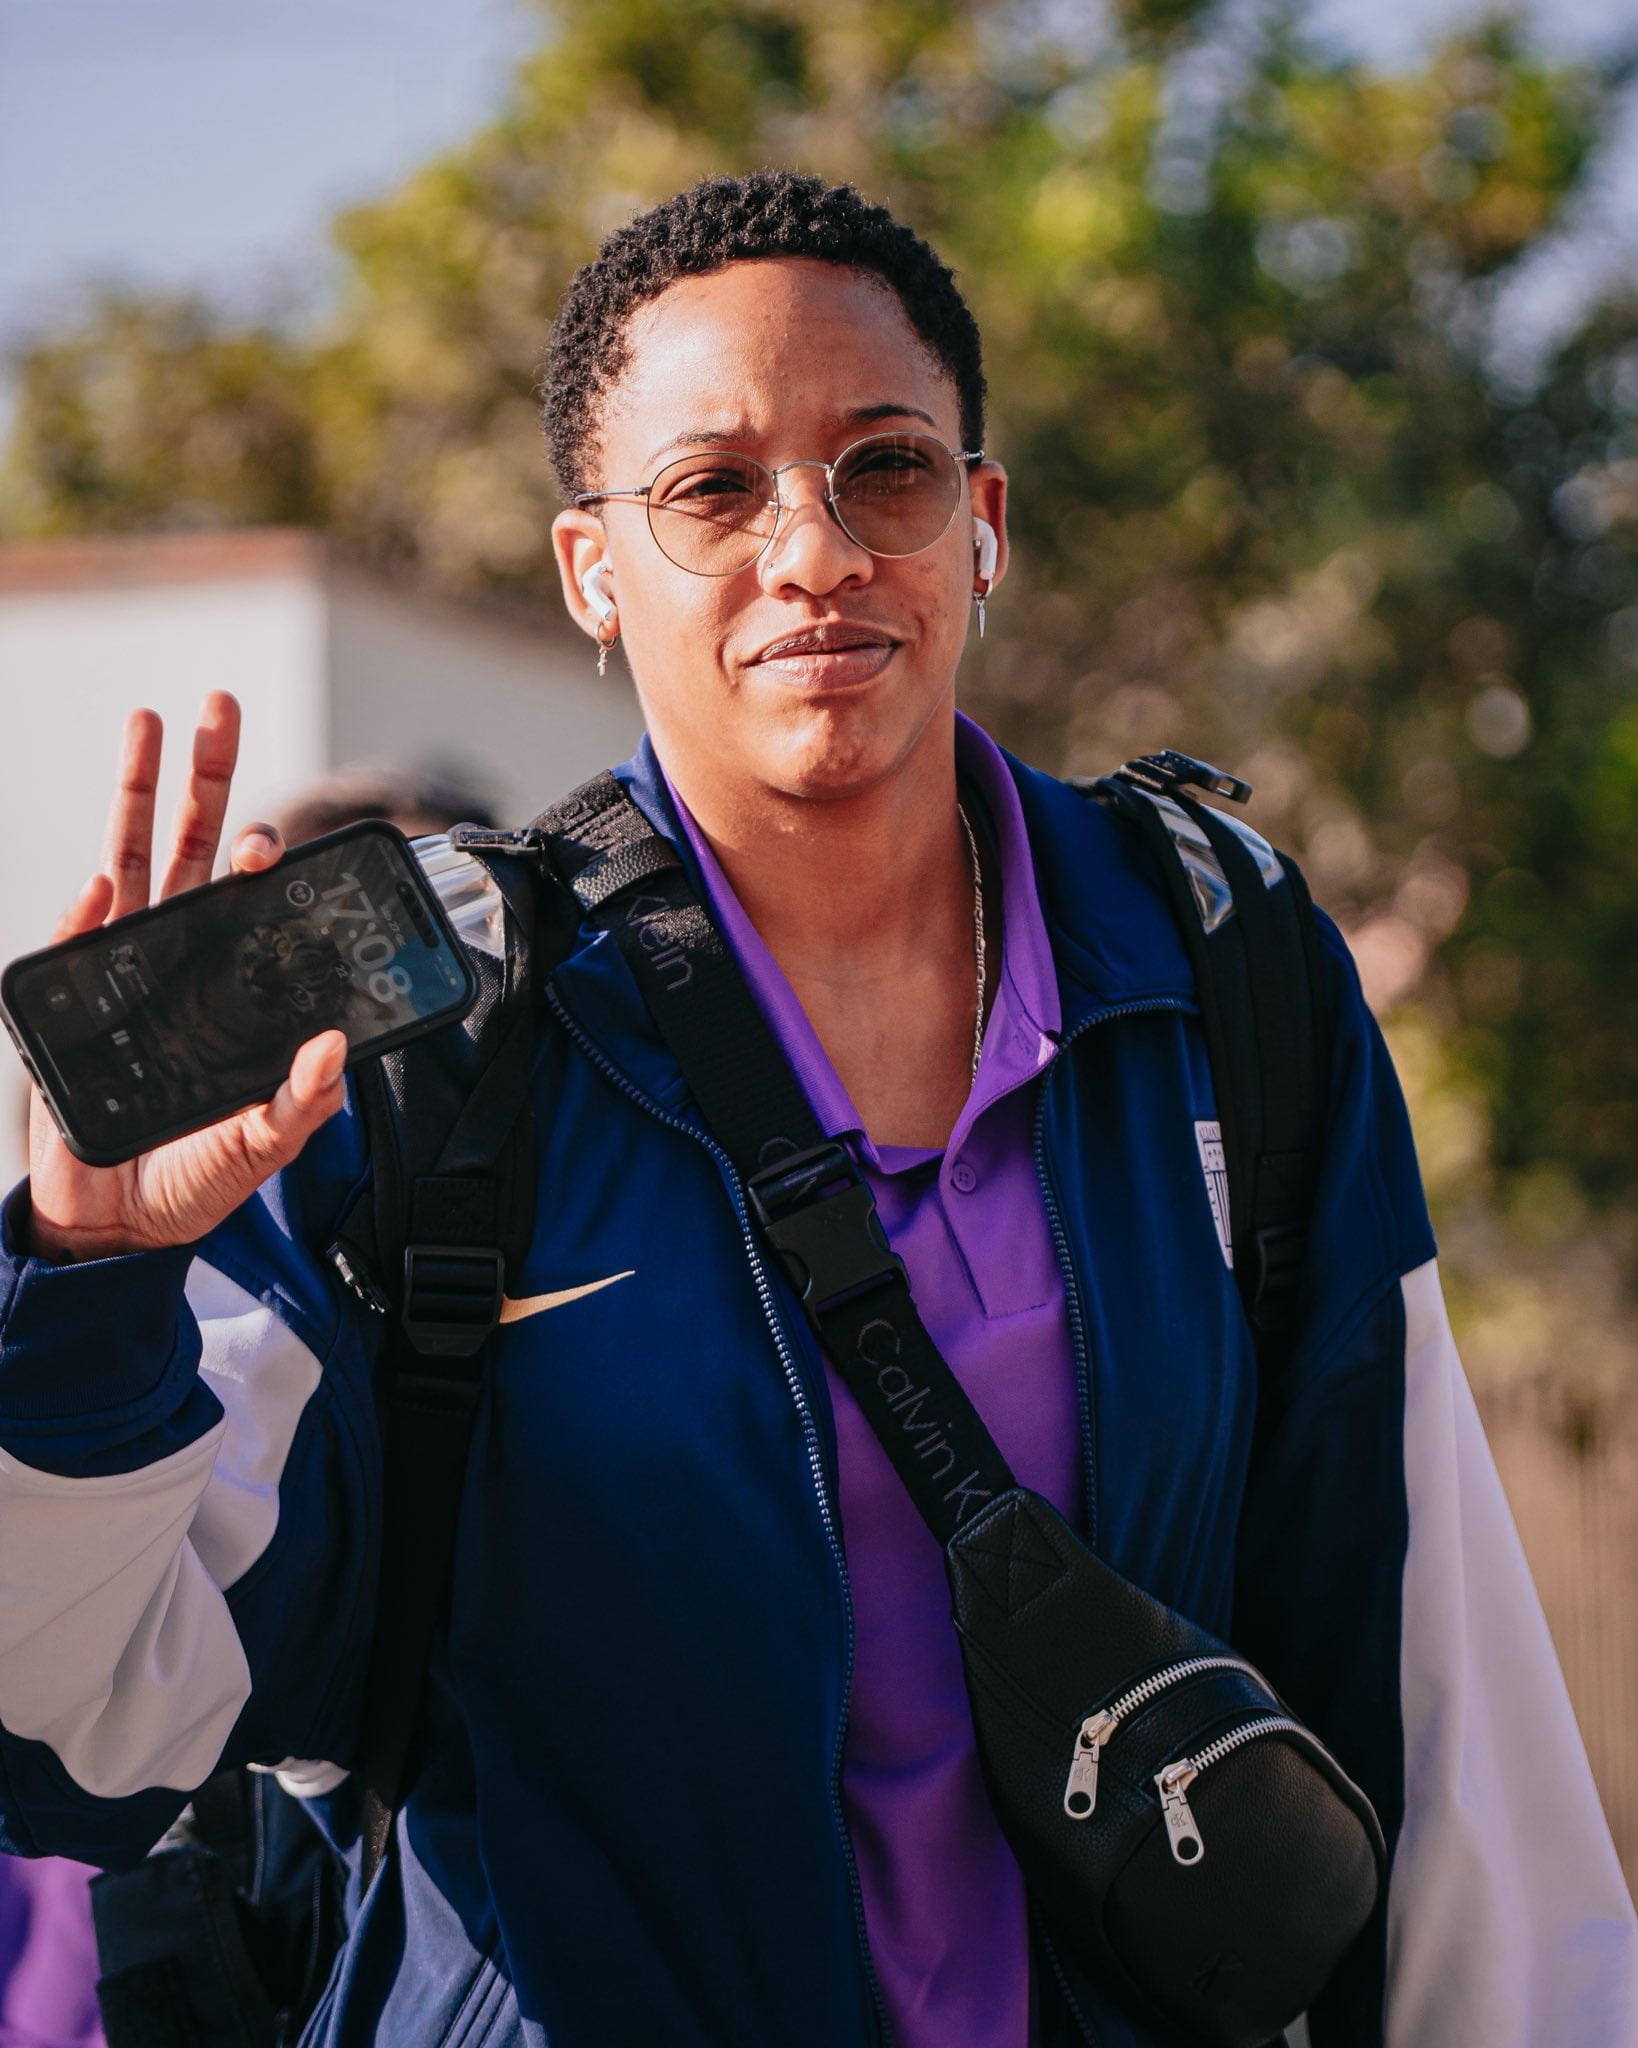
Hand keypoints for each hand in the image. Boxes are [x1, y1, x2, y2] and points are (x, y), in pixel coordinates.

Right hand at [24, 692, 348, 1262]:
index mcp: (224, 981)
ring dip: (137, 791)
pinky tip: (107, 875)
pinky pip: (78, 943)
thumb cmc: (191, 1177)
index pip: (243, 897)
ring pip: (131, 861)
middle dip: (201, 776)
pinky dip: (91, 908)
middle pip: (188, 848)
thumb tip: (334, 1049)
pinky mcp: (70, 1003)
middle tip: (215, 703)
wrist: (115, 1222)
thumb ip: (301, 1104)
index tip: (276, 833)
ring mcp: (118, 973)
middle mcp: (174, 960)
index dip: (257, 856)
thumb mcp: (261, 1144)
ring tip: (147, 720)